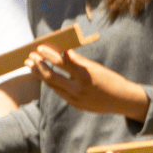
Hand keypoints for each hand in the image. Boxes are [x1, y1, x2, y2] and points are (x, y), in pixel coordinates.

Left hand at [27, 45, 149, 120]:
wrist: (123, 101)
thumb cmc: (111, 80)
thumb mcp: (97, 68)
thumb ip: (78, 61)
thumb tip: (64, 51)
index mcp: (86, 76)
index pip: (63, 63)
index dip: (49, 55)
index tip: (39, 47)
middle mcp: (79, 89)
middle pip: (51, 77)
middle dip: (38, 66)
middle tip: (29, 57)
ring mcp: (75, 99)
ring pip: (52, 86)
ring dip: (40, 74)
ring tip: (31, 65)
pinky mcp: (74, 105)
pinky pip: (59, 92)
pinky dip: (50, 82)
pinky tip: (44, 75)